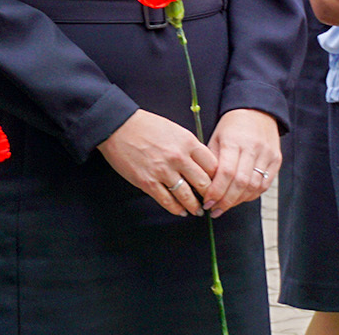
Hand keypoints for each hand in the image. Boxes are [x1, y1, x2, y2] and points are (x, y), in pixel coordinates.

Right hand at [97, 110, 218, 216]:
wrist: (119, 126)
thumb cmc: (147, 126)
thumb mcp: (175, 130)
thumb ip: (190, 147)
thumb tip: (202, 165)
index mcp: (188, 142)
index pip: (213, 165)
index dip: (218, 179)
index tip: (218, 185)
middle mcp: (179, 157)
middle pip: (203, 183)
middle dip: (209, 195)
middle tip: (211, 202)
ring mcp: (163, 171)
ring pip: (186, 196)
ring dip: (194, 207)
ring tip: (198, 211)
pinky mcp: (148, 182)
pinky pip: (167, 201)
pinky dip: (176, 209)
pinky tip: (181, 211)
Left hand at [201, 108, 279, 217]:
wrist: (257, 110)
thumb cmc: (232, 125)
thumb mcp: (216, 137)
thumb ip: (211, 162)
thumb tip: (204, 188)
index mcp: (234, 141)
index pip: (226, 173)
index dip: (216, 191)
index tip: (207, 202)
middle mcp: (253, 148)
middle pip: (240, 183)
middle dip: (226, 201)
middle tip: (214, 210)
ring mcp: (267, 154)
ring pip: (254, 186)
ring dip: (238, 201)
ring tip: (225, 206)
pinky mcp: (276, 160)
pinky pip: (265, 184)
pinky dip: (251, 195)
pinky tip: (240, 198)